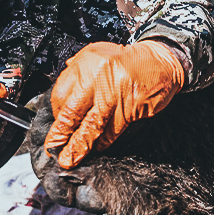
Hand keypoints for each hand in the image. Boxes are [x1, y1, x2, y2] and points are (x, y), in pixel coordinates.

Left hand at [43, 40, 185, 168]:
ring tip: (70, 158)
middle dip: (62, 134)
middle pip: (73, 112)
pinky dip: (103, 142)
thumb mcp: (94, 56)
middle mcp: (100, 79)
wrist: (159, 62)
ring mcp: (117, 95)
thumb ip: (75, 74)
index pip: (61, 95)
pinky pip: (113, 130)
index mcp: (87, 64)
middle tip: (54, 148)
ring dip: (80, 146)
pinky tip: (96, 148)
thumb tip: (60, 100)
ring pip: (93, 126)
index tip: (55, 125)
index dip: (56, 114)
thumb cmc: (125, 61)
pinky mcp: (131, 108)